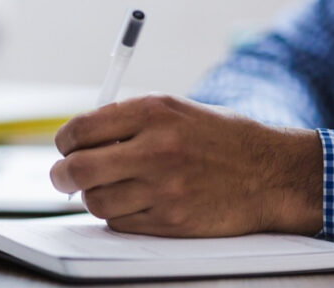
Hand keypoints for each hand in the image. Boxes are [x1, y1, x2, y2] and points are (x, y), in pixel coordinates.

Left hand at [50, 94, 322, 236]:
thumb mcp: (176, 111)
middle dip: (62, 175)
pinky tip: (134, 202)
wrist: (271, 173)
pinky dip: (118, 215)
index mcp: (153, 111)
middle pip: (78, 169)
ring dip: (93, 197)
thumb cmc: (221, 138)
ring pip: (95, 201)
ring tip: (108, 188)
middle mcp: (155, 148)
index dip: (64, 141)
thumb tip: (78, 140)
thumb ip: (128, 120)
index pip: (81, 129)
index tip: (66, 147)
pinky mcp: (171, 221)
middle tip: (63, 176)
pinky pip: (120, 223)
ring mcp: (163, 188)